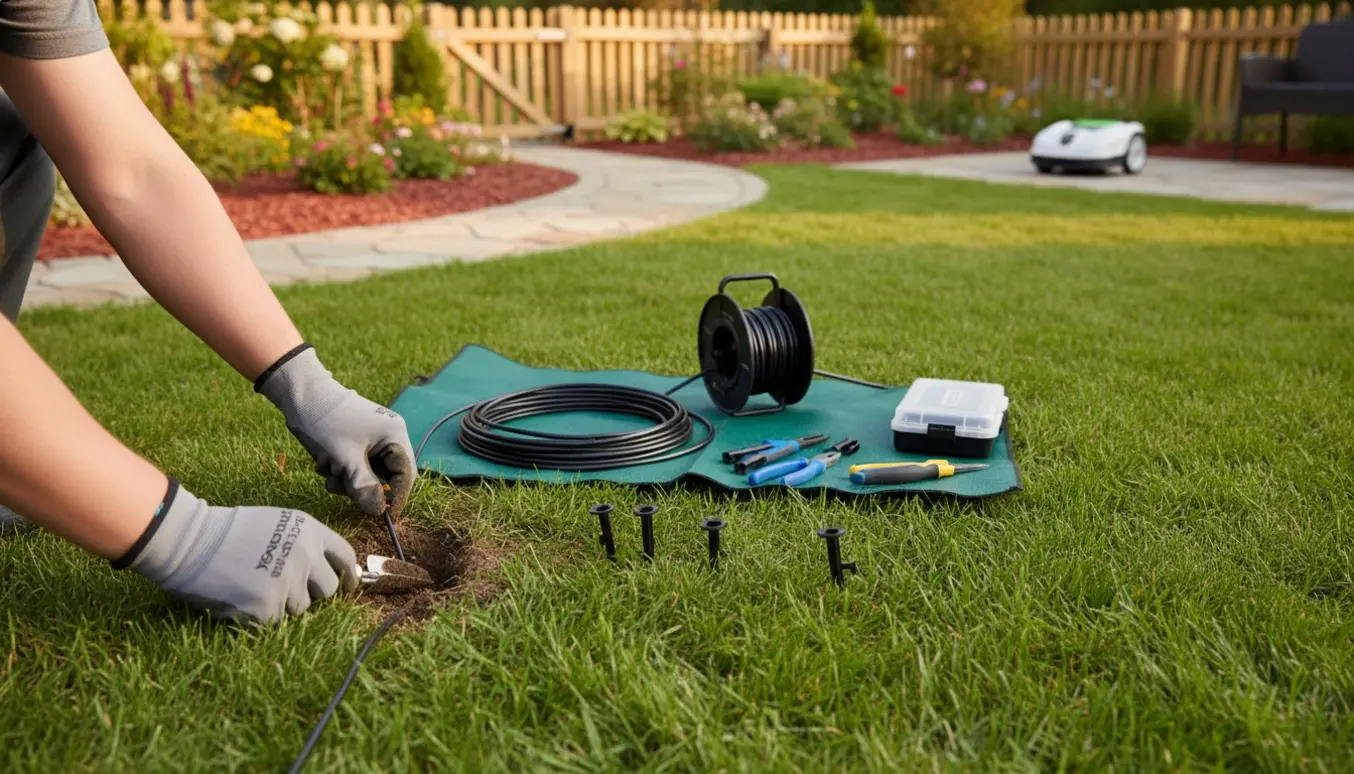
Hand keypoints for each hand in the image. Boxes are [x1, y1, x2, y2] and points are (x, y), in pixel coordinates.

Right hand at [115, 480, 358, 624]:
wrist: (190, 541)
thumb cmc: (229, 531)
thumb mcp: (277, 524)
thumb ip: (304, 544)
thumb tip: (325, 571)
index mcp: (310, 531)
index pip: (344, 556)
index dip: (348, 575)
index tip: (348, 588)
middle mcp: (306, 555)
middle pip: (329, 589)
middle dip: (313, 593)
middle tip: (288, 591)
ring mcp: (288, 582)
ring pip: (300, 608)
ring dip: (282, 604)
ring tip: (253, 586)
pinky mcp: (268, 607)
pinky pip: (274, 621)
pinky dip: (259, 615)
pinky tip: (240, 597)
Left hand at [255, 345, 415, 517]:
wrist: (300, 396)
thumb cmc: (327, 424)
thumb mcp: (345, 460)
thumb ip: (364, 488)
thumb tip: (378, 512)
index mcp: (395, 435)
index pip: (406, 474)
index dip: (396, 496)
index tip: (382, 515)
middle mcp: (389, 436)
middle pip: (387, 475)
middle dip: (363, 486)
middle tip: (343, 489)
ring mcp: (373, 438)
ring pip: (369, 473)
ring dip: (348, 480)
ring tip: (329, 474)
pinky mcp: (357, 441)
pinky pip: (356, 465)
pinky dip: (341, 471)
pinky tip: (325, 464)